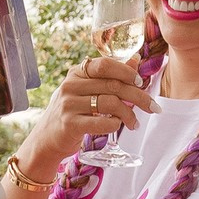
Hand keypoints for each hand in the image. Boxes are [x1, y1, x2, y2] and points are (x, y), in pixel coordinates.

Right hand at [20, 55, 156, 172]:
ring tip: (135, 123)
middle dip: (138, 96)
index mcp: (76, 73)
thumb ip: (109, 76)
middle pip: (113, 85)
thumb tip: (135, 60)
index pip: (105, 64)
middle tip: (152, 107)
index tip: (141, 83)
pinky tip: (118, 126)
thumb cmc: (72, 112)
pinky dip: (115, 124)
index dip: (127, 72)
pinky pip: (102, 122)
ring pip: (110, 103)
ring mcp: (69, 105)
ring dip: (129, 114)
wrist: (46, 138)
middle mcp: (71, 85)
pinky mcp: (70, 124)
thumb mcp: (87, 90)